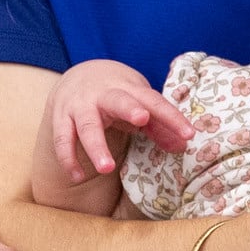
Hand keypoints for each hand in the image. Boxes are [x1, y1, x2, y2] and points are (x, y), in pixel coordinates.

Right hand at [40, 59, 191, 181]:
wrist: (80, 74)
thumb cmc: (118, 95)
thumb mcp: (139, 104)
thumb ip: (159, 126)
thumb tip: (184, 145)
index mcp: (128, 88)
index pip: (153, 101)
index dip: (171, 117)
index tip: (188, 134)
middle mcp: (103, 94)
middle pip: (117, 100)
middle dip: (129, 108)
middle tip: (141, 119)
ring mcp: (79, 106)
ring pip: (86, 125)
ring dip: (96, 146)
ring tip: (106, 168)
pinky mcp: (61, 118)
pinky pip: (62, 140)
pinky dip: (68, 158)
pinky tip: (78, 176)